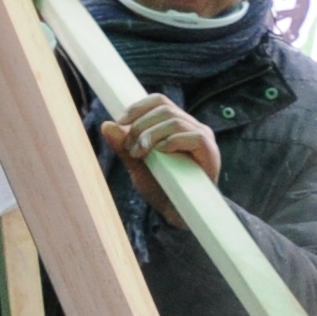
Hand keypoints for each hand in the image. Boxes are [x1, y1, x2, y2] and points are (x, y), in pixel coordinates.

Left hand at [104, 92, 224, 208]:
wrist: (177, 214)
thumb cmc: (161, 187)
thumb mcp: (136, 164)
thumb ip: (124, 146)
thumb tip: (106, 125)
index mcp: (175, 124)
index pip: (159, 101)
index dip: (138, 107)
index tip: (119, 122)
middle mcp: (191, 126)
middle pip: (164, 108)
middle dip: (140, 125)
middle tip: (129, 148)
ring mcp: (202, 137)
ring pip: (174, 120)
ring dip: (151, 135)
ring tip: (140, 154)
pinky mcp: (210, 152)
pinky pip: (193, 137)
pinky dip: (171, 143)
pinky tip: (160, 154)